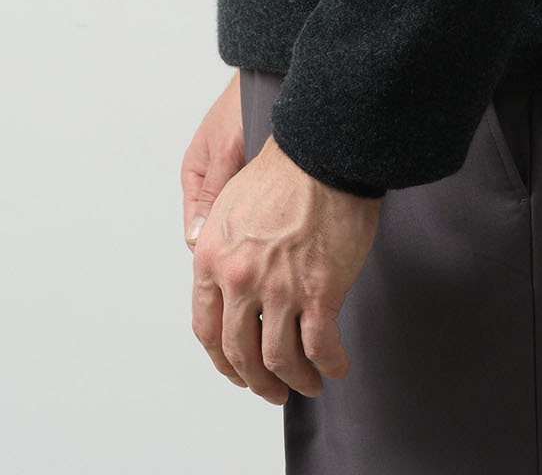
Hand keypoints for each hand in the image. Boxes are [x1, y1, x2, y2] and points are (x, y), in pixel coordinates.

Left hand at [182, 76, 381, 403]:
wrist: (323, 152)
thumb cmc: (283, 170)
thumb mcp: (231, 205)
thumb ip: (222, 249)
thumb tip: (226, 285)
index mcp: (212, 258)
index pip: (207, 328)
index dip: (222, 358)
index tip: (236, 368)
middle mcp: (239, 280)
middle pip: (240, 352)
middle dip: (256, 380)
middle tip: (271, 390)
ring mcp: (279, 289)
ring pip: (279, 359)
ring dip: (293, 381)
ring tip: (306, 385)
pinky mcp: (320, 292)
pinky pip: (320, 347)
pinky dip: (328, 365)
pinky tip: (335, 368)